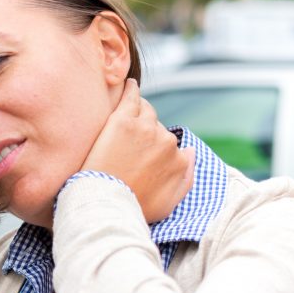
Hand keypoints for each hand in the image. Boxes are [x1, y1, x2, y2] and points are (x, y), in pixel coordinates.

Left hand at [81, 79, 194, 222]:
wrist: (104, 203)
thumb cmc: (133, 207)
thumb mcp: (168, 203)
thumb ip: (185, 177)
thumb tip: (189, 152)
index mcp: (178, 159)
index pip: (169, 144)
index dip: (153, 149)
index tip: (139, 155)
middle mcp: (166, 141)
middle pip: (157, 127)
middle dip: (145, 133)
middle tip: (126, 143)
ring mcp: (145, 128)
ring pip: (146, 111)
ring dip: (138, 112)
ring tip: (126, 115)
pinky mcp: (123, 120)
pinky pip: (131, 96)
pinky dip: (130, 89)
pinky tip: (127, 85)